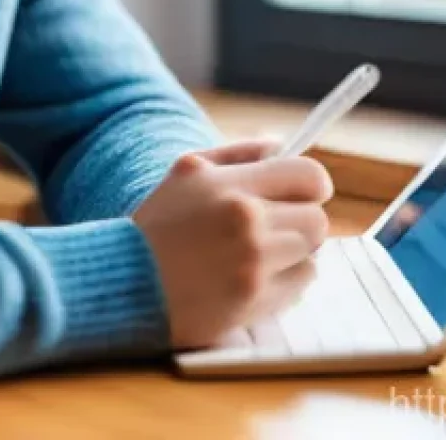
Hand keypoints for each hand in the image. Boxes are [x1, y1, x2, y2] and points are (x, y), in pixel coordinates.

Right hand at [131, 139, 333, 350]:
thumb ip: (238, 152)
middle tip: (273, 228)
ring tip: (257, 254)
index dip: (312, 185)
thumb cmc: (159, 223)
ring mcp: (253, 265)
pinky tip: (253, 276)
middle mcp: (246, 222)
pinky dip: (284, 281)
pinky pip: (299, 286)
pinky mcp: (254, 302)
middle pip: (317, 220)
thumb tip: (282, 143)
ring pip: (312, 255)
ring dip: (292, 254)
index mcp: (230, 185)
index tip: (302, 194)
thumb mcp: (188, 171)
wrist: (128, 281)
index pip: (310, 176)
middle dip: (300, 222)